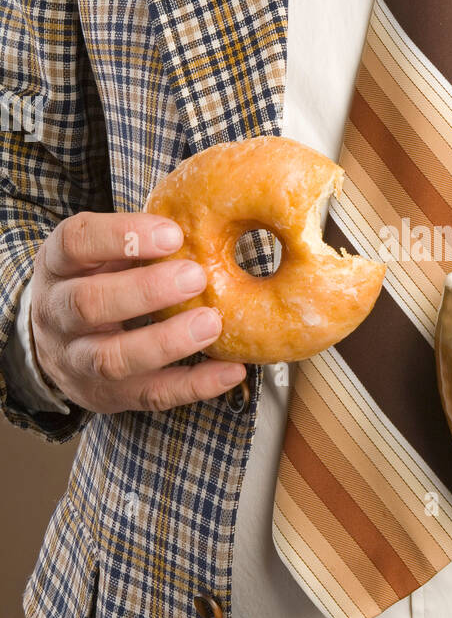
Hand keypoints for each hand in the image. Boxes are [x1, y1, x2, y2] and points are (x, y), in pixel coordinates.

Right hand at [29, 211, 246, 412]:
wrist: (54, 343)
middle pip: (88, 304)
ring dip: (165, 342)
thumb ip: (137, 241)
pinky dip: (194, 385)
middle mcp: (57, 314)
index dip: (121, 235)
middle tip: (196, 277)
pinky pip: (150, 395)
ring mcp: (76, 361)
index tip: (173, 233)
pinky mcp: (106, 396)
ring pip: (112, 359)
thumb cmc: (96, 282)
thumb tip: (205, 220)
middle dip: (145, 291)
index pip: (75, 242)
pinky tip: (231, 370)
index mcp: (57, 266)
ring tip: (211, 324)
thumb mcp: (101, 254)